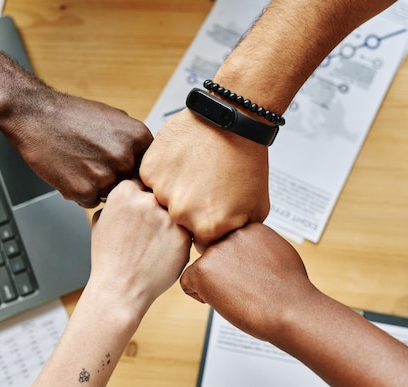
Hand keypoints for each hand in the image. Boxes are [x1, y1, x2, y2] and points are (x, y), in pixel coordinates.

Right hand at [0, 87, 152, 207]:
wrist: (36, 115)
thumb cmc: (72, 115)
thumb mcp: (114, 118)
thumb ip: (134, 141)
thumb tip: (146, 159)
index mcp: (140, 138)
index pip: (148, 167)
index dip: (132, 168)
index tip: (120, 165)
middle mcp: (127, 158)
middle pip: (130, 182)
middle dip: (116, 178)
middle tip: (94, 163)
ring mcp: (107, 176)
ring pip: (111, 194)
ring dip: (97, 187)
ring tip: (80, 165)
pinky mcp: (86, 191)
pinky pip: (90, 202)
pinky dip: (80, 193)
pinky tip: (70, 172)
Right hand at [89, 180, 190, 312]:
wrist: (120, 289)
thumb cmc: (109, 258)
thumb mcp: (100, 222)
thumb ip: (116, 202)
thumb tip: (128, 192)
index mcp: (124, 192)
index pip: (145, 181)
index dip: (145, 197)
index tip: (144, 212)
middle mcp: (147, 200)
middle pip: (164, 193)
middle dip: (161, 207)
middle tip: (154, 228)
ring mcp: (167, 217)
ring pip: (177, 211)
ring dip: (172, 222)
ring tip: (158, 243)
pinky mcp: (183, 235)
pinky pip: (187, 229)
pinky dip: (180, 239)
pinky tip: (165, 252)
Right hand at [139, 109, 269, 250]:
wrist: (231, 120)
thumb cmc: (246, 159)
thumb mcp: (257, 207)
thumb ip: (237, 233)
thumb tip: (225, 246)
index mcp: (208, 228)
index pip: (201, 243)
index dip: (207, 227)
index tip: (212, 211)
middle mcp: (182, 214)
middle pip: (179, 224)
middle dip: (191, 210)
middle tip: (204, 186)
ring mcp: (162, 191)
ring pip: (163, 202)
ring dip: (174, 191)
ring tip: (194, 171)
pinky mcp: (150, 170)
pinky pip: (152, 181)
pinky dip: (163, 173)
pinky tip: (181, 161)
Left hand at [180, 223, 315, 341]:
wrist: (291, 309)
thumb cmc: (290, 290)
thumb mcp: (279, 253)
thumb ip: (257, 246)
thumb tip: (247, 252)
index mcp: (250, 227)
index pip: (229, 243)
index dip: (235, 263)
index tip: (249, 277)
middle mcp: (230, 234)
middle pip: (214, 254)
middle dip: (223, 272)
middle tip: (242, 289)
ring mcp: (215, 250)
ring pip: (201, 267)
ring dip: (212, 283)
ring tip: (236, 295)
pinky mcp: (202, 269)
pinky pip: (187, 281)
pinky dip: (198, 295)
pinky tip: (220, 301)